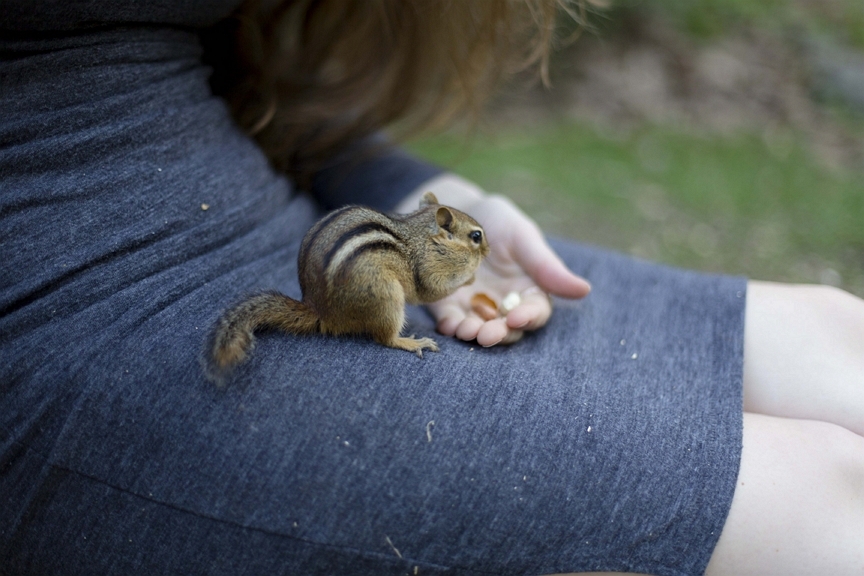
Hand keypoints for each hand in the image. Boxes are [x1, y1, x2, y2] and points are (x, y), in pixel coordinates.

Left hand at [427, 194, 590, 346]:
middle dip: (498, 333)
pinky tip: (447, 326)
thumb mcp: (522, 237)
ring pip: (479, 329)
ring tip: (466, 330)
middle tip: (487, 334)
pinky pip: (450, 321)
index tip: (516, 317)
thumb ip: (547, 267)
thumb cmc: (497, 221)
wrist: (454, 211)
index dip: (528, 317)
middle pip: (507, 329)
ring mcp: (476, 307)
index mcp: (529, 289)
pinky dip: (449, 326)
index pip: (535, 311)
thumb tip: (585, 290)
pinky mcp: (448, 305)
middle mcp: (504, 304)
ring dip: (473, 334)